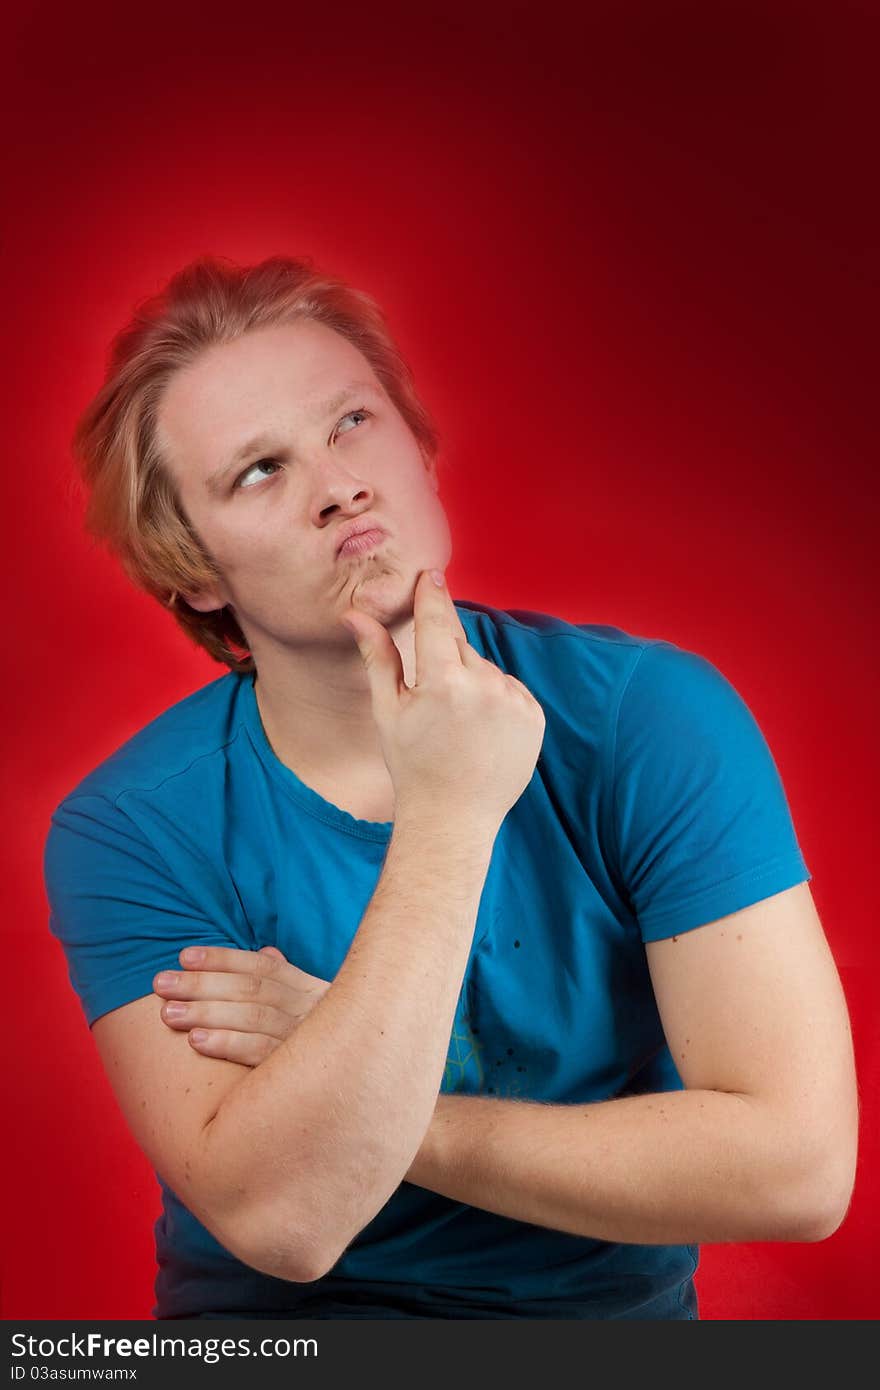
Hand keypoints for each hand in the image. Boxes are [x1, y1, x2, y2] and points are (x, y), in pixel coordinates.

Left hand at [153, 945, 330, 1065]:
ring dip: (207, 1012)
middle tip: (161, 984)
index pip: (264, 967)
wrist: (369, 1087)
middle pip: (252, 989)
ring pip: (254, 1018)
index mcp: (312, 990)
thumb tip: (268, 950)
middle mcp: (312, 1010)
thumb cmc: (332, 1046)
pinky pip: (261, 1054)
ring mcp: (309, 1041)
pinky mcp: (303, 1075)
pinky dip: (228, 1044)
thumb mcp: (317, 1008)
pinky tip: (197, 1041)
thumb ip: (289, 981)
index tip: (184, 956)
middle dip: (202, 984)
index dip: (223, 959)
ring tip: (167, 1013)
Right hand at [340, 569, 545, 831]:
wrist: (453, 817)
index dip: (432, 594)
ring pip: (486, 669)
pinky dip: (496, 700)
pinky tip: (481, 731)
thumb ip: (378, 656)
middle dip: (445, 661)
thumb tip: (355, 613)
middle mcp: (483, 686)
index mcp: (442, 681)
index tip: (431, 574)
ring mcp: (514, 701)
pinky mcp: (534, 716)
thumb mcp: (388, 710)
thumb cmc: (412, 764)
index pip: (437, 620)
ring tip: (458, 726)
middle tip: (433, 702)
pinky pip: (510, 690)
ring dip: (472, 683)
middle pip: (460, 647)